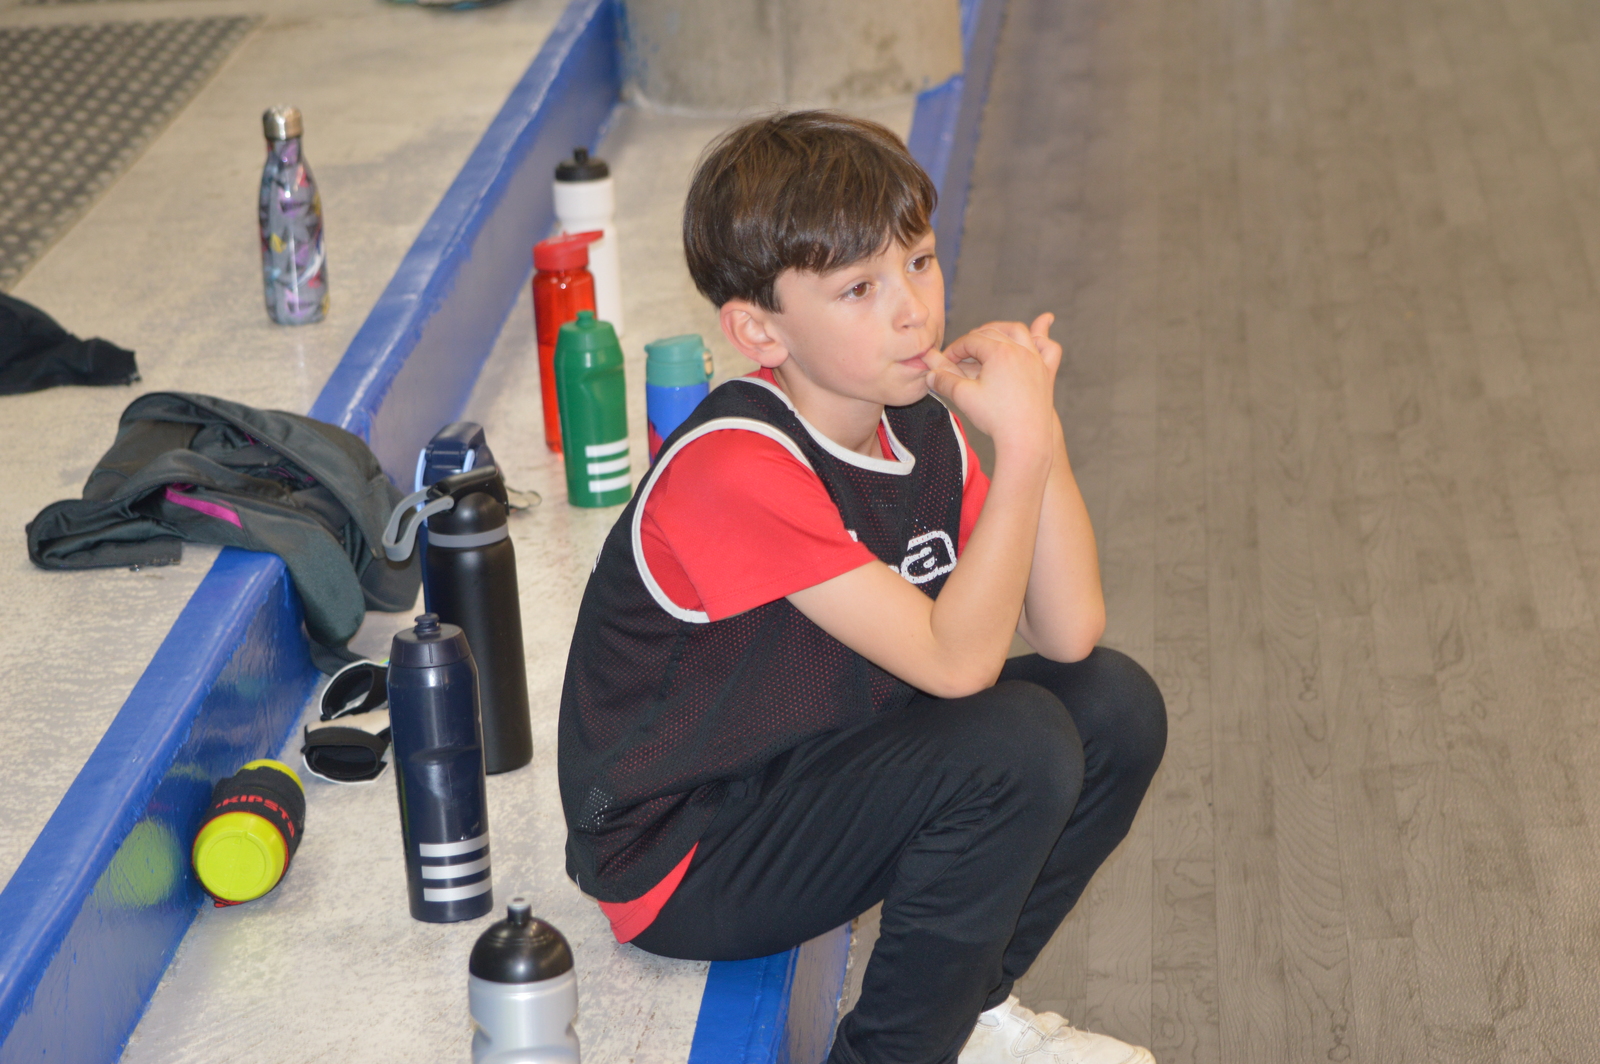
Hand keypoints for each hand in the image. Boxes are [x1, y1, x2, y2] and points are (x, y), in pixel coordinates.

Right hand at [925, 313, 1059, 460]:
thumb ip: (944, 380)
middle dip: (973, 340)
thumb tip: (929, 374)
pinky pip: (1049, 348)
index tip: (944, 361)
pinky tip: (1039, 332)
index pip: (970, 340)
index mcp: (999, 351)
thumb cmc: (995, 418)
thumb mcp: (963, 396)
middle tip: (961, 353)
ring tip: (990, 334)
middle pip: (992, 332)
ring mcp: (1036, 359)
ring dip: (1002, 329)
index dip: (954, 349)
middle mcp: (1020, 349)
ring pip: (1019, 332)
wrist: (1026, 439)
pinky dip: (1042, 338)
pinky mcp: (1046, 373)